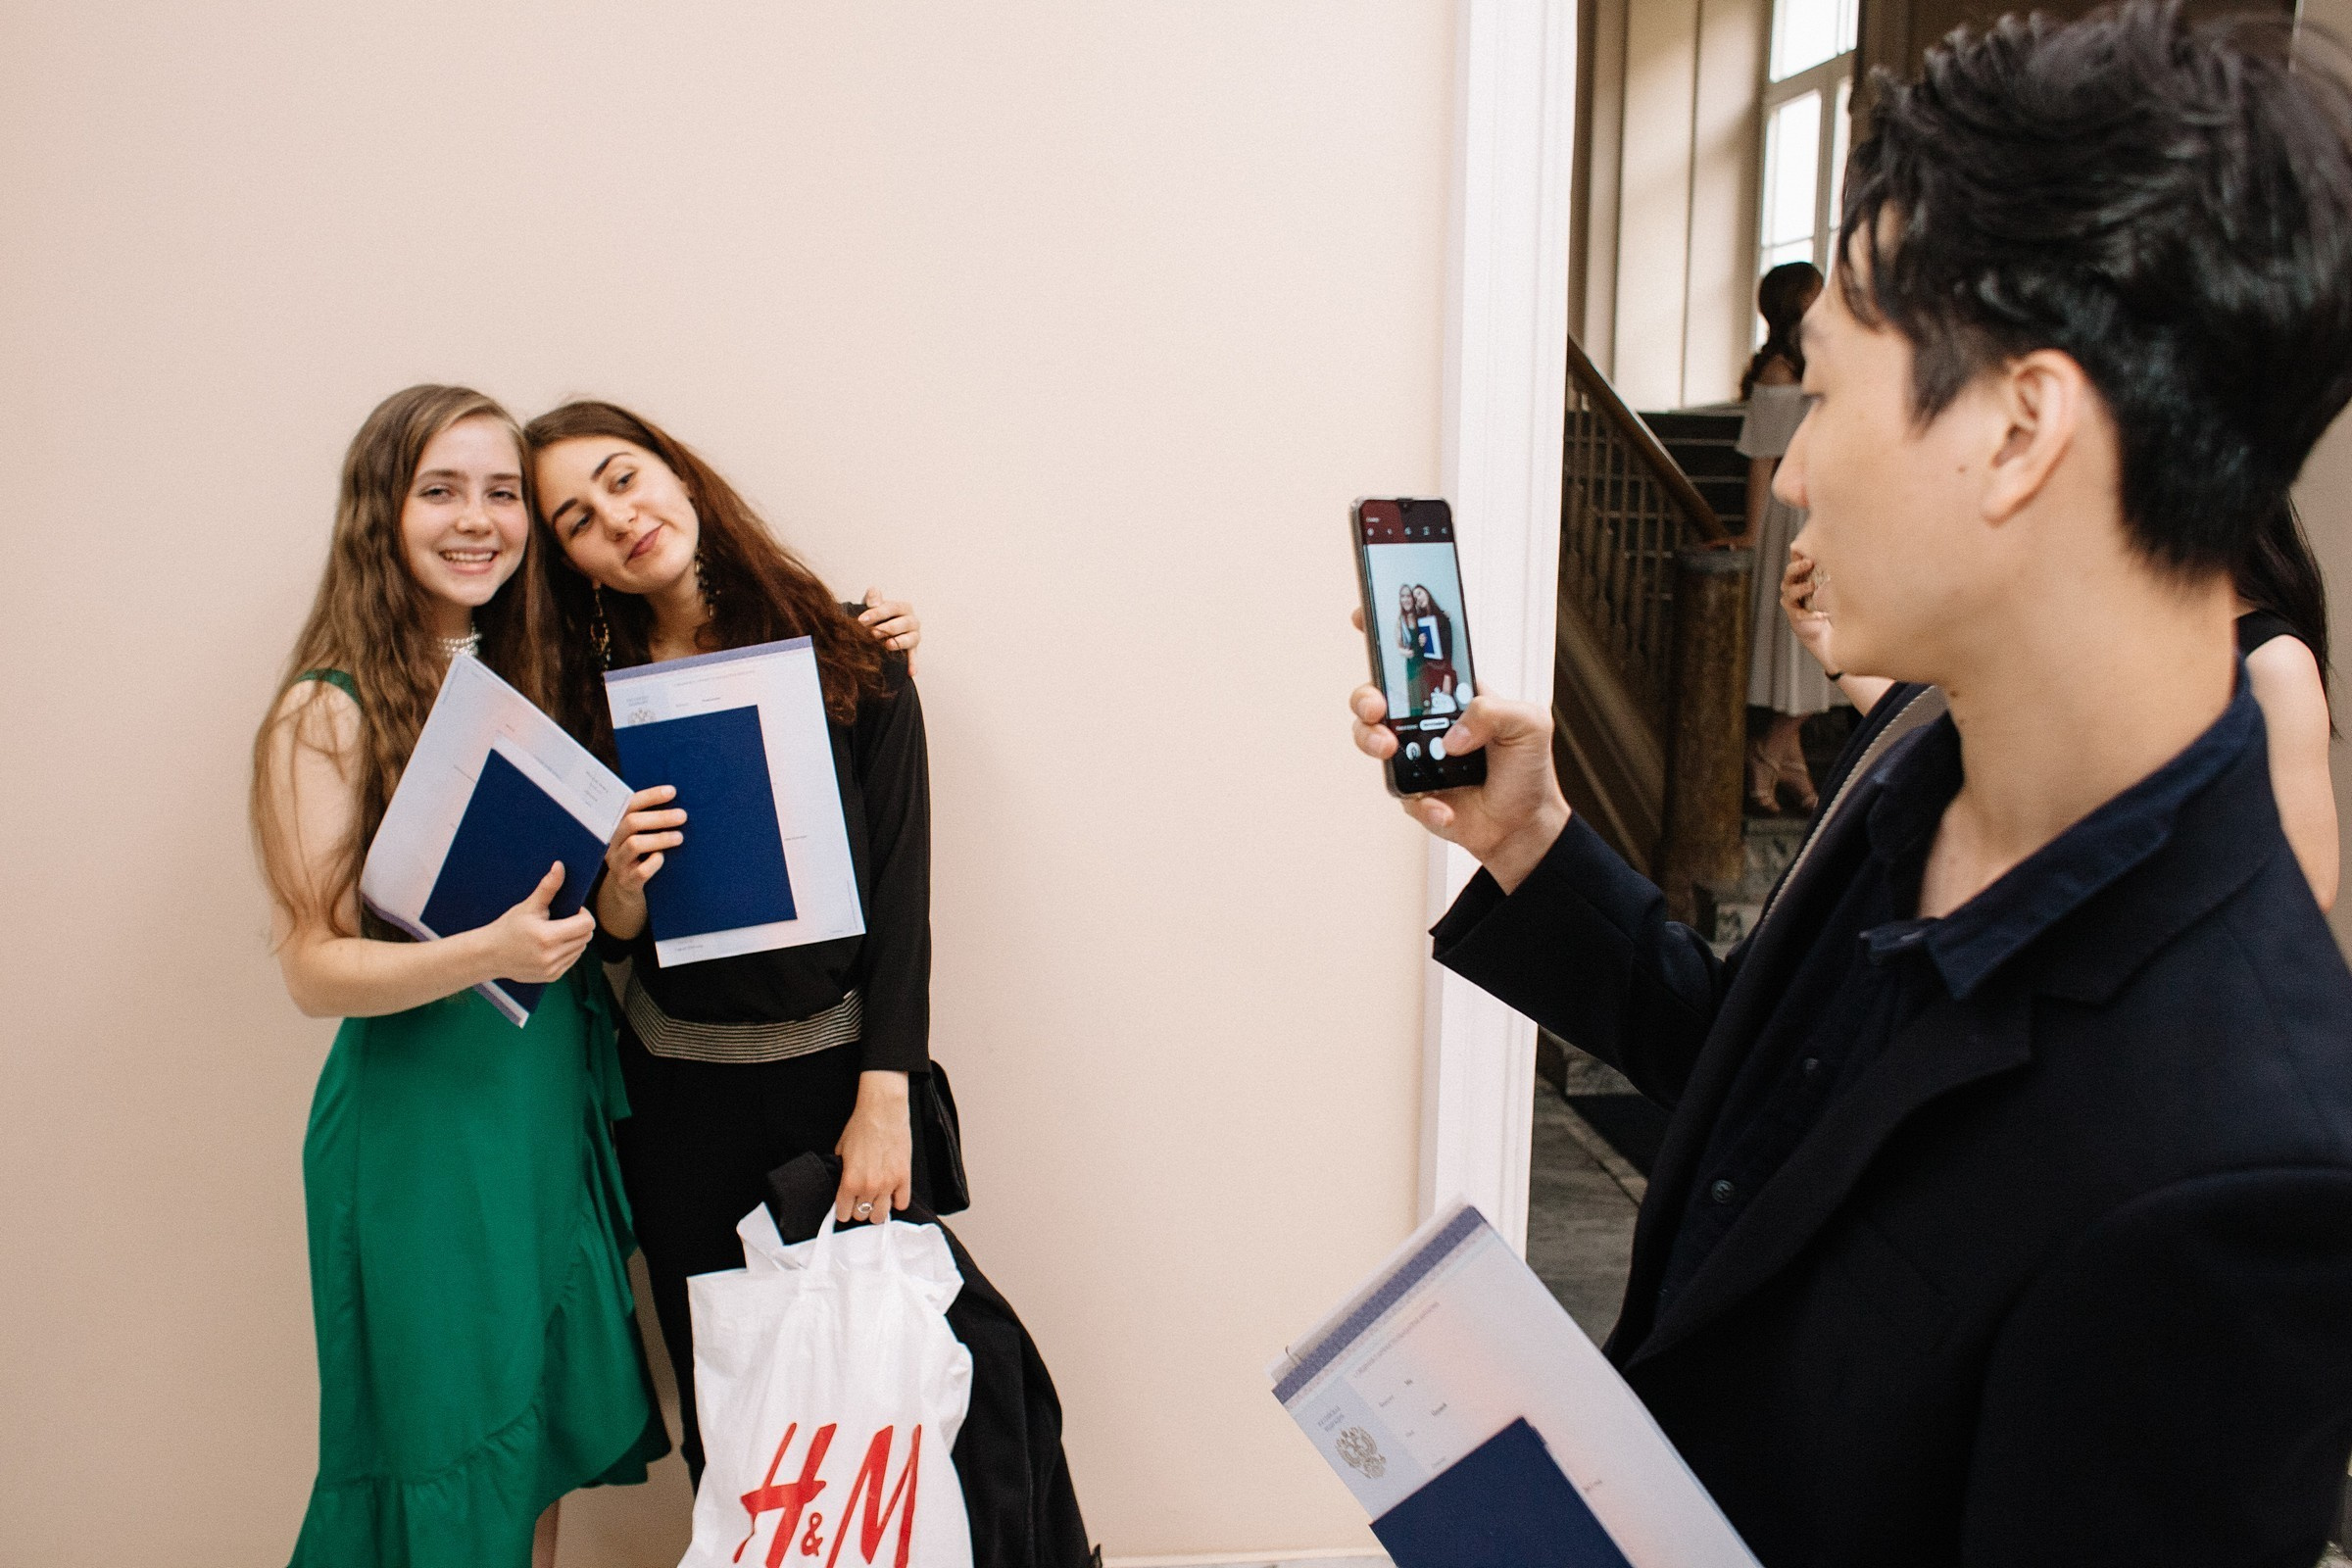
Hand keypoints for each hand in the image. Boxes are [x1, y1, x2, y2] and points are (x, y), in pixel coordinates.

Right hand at [482, 862, 596, 982]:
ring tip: (555, 932)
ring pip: (581, 949)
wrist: (489, 954)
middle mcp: (552, 956)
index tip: (571, 910)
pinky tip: (552, 945)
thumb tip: (560, 866)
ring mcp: (553, 969)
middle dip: (580, 925)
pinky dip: (568, 951)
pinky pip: (572, 960)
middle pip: (586, 936)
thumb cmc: (508, 927)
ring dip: (575, 938)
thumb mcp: (528, 906)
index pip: (587, 924)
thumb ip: (548, 887)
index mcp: (548, 937)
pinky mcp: (552, 976)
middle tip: (562, 919)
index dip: (583, 914)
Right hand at [597, 785, 684, 941]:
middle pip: (631, 823)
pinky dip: (655, 862)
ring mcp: (618, 863)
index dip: (650, 796)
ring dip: (660, 838)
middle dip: (660, 817)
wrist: (626, 890)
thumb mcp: (640, 836)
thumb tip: (679, 800)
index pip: (629, 805)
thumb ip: (650, 820)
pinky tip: (664, 858)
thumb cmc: (640, 856)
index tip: (672, 791)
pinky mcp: (627, 882)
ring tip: (680, 837)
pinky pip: (641, 871)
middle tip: (683, 815)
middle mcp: (613, 843)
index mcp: (616, 826)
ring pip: (634, 844)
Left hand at [835, 1071, 912, 1223]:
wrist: (883, 1111)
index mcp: (850, 1181)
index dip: (843, 1211)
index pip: (844, 1213)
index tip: (845, 1208)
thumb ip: (842, 1172)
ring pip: (882, 1215)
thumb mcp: (841, 1151)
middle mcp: (869, 1187)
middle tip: (860, 1200)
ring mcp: (889, 1184)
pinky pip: (902, 1203)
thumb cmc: (861, 1126)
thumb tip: (843, 1185)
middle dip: (859, 1209)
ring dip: (877, 1210)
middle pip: (863, 1215)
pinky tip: (892, 1194)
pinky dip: (897, 1201)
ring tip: (876, 1201)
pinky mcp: (904, 1177)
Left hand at [859, 588, 921, 673]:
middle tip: (873, 632)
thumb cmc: (877, 617)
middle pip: (905, 622)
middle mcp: (912, 620)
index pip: (892, 608)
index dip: (877, 613)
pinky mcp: (913, 650)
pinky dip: (913, 664)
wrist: (880, 630)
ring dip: (900, 642)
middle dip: (888, 627)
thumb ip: (873, 598)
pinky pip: (914, 657)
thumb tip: (873, 597)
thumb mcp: (873, 605)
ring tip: (887, 645)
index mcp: (903, 607)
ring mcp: (914, 636)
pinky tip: (910, 673)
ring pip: (912, 638)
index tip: (861, 620)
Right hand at [1347, 612, 1569, 892]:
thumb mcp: (1529, 724)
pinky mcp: (1411, 792)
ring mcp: (1413, 755)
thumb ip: (1494, 711)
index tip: (1365, 616)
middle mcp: (1423, 720)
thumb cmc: (1526, 768)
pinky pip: (1400, 791)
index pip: (1413, 657)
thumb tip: (1453, 734)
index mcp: (1449, 694)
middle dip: (1365, 695)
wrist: (1524, 825)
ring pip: (1369, 737)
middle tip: (1378, 706)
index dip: (1386, 633)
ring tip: (1390, 750)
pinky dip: (1423, 801)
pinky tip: (1445, 806)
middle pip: (1375, 695)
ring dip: (1371, 739)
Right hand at [1780, 550, 1836, 673]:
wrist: (1829, 630)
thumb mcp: (1835, 585)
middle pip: (1789, 573)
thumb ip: (1836, 572)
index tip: (1810, 550)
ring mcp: (1793, 602)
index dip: (1799, 555)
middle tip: (1809, 562)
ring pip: (1789, 591)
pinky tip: (1823, 614)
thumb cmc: (1834, 603)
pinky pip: (1797, 613)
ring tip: (1812, 586)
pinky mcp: (1795, 616)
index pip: (1797, 561)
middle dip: (1797, 567)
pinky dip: (1809, 614)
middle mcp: (1795, 586)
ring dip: (1800, 588)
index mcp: (1804, 575)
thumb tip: (1854, 554)